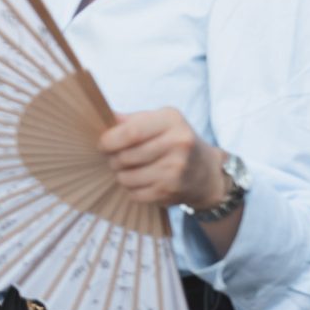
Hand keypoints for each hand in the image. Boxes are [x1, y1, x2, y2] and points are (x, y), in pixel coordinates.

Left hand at [100, 109, 225, 210]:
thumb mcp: (161, 121)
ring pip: (126, 177)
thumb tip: (103, 116)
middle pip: (125, 156)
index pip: (131, 132)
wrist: (206, 172)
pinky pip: (134, 194)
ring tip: (131, 169)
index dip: (110, 140)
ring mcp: (175, 170)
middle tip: (116, 157)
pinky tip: (142, 182)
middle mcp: (178, 144)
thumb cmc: (176, 141)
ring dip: (122, 175)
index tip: (103, 144)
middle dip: (113, 159)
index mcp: (172, 121)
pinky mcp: (170, 191)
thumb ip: (132, 120)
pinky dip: (132, 189)